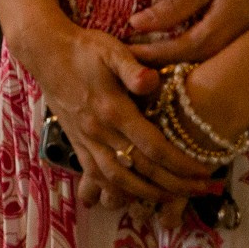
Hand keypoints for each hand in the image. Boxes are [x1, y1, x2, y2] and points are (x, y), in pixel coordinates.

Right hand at [18, 19, 212, 208]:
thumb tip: (152, 80)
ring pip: (118, 181)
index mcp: (112, 109)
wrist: (44, 51)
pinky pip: (96, 176)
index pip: (153, 146)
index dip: (181, 164)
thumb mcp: (111, 49)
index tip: (205, 172)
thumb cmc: (83, 48)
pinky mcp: (77, 143)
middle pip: (142, 170)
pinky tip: (133, 198)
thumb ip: (132, 67)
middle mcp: (99, 131)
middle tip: (204, 190)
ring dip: (149, 195)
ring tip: (175, 199)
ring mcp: (86, 140)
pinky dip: (116, 192)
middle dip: (176, 185)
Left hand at [127, 0, 248, 66]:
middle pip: (179, 75)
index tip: (116, 55)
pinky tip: (175, 70)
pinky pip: (212, 75)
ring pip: (195, 79)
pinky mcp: (245, 66)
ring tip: (140, 73)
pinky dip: (190, 73)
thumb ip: (175, 5)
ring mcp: (237, 66)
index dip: (140, 55)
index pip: (166, 55)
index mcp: (212, 40)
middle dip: (150, 73)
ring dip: (168, 75)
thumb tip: (136, 22)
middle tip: (121, 72)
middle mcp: (224, 60)